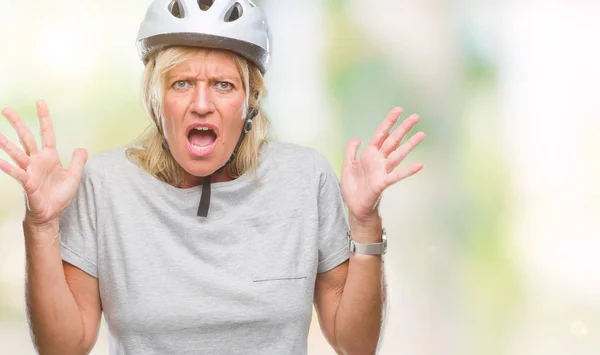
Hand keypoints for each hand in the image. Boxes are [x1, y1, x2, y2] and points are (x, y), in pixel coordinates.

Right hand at [0, 100, 87, 225]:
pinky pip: (17, 173)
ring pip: (17, 153)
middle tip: (6, 109)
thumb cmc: (60, 195)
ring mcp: (30, 171)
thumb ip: (78, 162)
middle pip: (26, 138)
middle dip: (18, 124)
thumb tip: (82, 148)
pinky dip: (8, 167)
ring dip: (6, 143)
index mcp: (49, 157)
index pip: (47, 134)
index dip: (44, 118)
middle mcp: (37, 161)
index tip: (40, 102)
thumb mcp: (74, 176)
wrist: (52, 213)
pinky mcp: (28, 183)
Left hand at [340, 107, 424, 221]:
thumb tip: (357, 138)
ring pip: (398, 154)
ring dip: (410, 144)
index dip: (389, 122)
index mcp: (370, 154)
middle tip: (416, 116)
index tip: (399, 110)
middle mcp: (379, 160)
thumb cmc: (352, 188)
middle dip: (404, 128)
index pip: (381, 134)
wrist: (354, 206)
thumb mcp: (347, 165)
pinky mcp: (383, 183)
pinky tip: (420, 165)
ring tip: (422, 134)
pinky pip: (397, 175)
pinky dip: (408, 170)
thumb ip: (351, 150)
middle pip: (393, 140)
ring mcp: (383, 171)